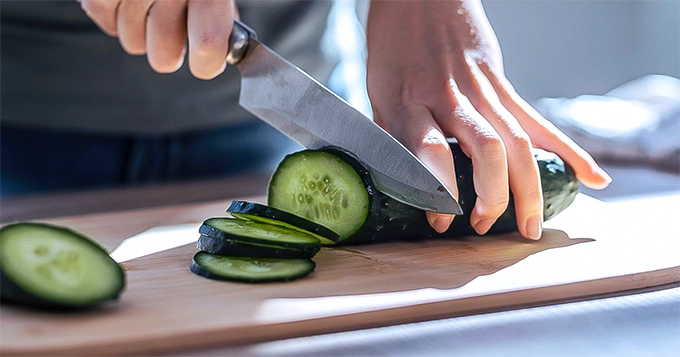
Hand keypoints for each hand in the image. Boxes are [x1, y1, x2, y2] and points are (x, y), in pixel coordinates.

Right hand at [79, 0, 237, 78]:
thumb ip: (221, 12)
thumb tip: (219, 52)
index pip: (208, 47)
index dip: (207, 64)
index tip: (206, 60)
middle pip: (163, 58)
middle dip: (170, 50)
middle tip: (175, 27)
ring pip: (133, 43)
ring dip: (142, 30)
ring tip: (150, 0)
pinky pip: (104, 21)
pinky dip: (115, 15)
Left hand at [366, 0, 610, 238]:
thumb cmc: (393, 47)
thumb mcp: (377, 93)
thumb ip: (392, 136)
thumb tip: (399, 181)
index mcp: (409, 101)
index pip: (429, 150)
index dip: (439, 191)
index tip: (440, 222)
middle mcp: (450, 96)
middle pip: (488, 149)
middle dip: (495, 197)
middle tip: (484, 227)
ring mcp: (481, 89)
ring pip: (518, 141)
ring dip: (528, 189)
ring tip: (530, 226)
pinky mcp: (502, 84)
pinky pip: (537, 122)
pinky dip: (566, 152)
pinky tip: (593, 178)